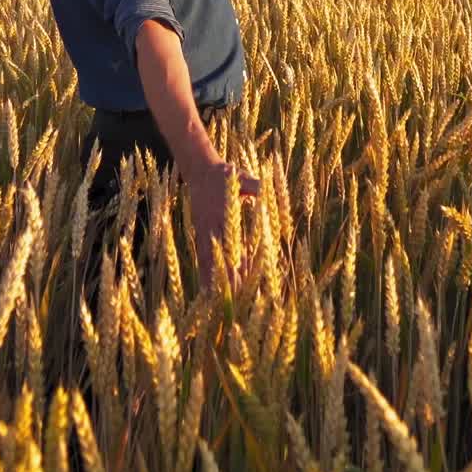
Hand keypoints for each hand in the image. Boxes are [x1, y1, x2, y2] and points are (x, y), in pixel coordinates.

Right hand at [188, 161, 259, 290]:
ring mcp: (203, 231)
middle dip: (227, 277)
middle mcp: (210, 225)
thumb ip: (256, 187)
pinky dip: (207, 273)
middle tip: (234, 298)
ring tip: (220, 302)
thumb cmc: (224, 174)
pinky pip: (204, 257)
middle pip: (218, 255)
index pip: (229, 239)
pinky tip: (210, 289)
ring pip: (209, 260)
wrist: (200, 169)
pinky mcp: (201, 235)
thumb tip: (271, 197)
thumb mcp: (241, 177)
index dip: (235, 258)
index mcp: (221, 212)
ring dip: (215, 280)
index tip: (241, 275)